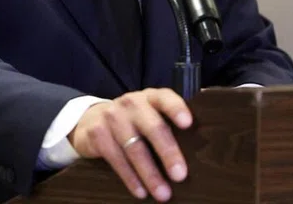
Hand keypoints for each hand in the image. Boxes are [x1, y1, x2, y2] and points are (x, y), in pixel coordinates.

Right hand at [67, 88, 191, 201]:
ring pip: (134, 148)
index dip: (176, 109)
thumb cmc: (134, 122)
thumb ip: (168, 125)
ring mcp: (112, 116)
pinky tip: (140, 191)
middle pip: (152, 127)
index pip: (165, 98)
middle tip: (180, 175)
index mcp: (150, 98)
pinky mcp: (97, 133)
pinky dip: (130, 178)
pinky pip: (116, 158)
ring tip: (163, 194)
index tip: (188, 123)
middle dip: (167, 152)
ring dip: (150, 174)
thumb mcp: (150, 116)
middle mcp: (131, 103)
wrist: (93, 119)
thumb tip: (199, 154)